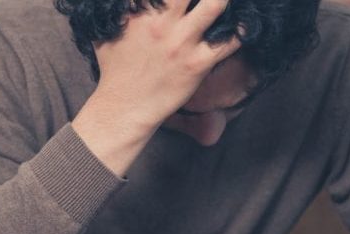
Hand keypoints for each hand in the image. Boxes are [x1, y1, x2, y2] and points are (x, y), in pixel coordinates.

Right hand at [72, 0, 240, 174]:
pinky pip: (229, 42)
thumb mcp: (106, 31)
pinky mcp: (197, 63)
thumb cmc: (114, 69)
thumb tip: (115, 2)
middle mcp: (162, 21)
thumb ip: (117, 8)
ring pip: (216, 5)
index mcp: (141, 9)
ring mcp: (182, 42)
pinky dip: (240, 30)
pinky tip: (244, 24)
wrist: (123, 107)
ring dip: (224, 0)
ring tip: (227, 2)